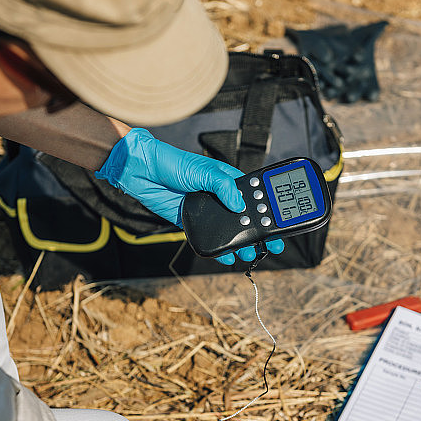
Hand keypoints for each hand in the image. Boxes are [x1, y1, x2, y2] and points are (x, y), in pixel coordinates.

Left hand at [96, 128, 283, 264]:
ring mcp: (207, 211)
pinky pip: (211, 238)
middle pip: (245, 217)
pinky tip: (228, 258)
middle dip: (259, 232)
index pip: (254, 196)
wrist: (140, 172)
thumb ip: (223, 186)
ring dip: (241, 243)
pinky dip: (220, 250)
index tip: (280, 223)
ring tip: (251, 254)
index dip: (268, 210)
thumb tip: (239, 204)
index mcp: (228, 180)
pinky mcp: (193, 222)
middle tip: (271, 246)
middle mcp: (220, 196)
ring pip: (230, 230)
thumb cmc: (171, 162)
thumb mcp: (201, 170)